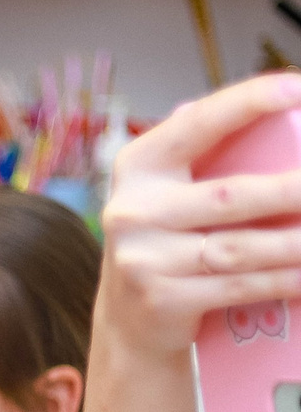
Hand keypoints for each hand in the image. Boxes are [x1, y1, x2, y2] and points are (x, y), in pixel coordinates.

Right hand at [99, 74, 300, 361]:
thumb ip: (209, 165)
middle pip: (230, 195)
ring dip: (299, 242)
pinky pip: (241, 286)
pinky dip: (288, 279)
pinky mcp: (162, 300)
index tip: (297, 87)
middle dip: (293, 189)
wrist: (127, 324)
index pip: (197, 124)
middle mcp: (133, 209)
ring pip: (243, 247)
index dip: (248, 102)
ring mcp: (144, 259)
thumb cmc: (168, 244)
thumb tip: (285, 129)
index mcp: (138, 167)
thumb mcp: (171, 197)